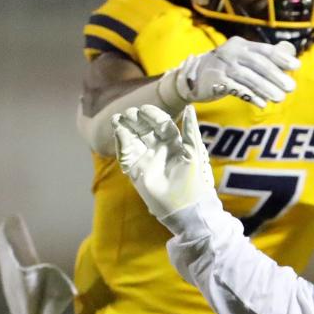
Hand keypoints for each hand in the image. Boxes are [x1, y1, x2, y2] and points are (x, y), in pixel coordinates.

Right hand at [113, 104, 214, 218]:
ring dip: (124, 128)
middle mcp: (159, 149)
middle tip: (130, 113)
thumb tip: (190, 107)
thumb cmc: (195, 179)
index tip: (144, 109)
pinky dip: (121, 143)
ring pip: (133, 139)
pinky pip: (126, 154)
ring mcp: (147, 159)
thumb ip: (191, 130)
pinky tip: (119, 132)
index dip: (153, 115)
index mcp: (175, 143)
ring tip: (118, 118)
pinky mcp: (136, 171)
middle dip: (136, 120)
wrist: (186, 207)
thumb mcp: (194, 151)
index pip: (161, 124)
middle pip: (144, 129)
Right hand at [159, 37, 298, 108]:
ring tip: (280, 99)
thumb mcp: (243, 58)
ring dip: (266, 88)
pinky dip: (250, 96)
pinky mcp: (214, 81)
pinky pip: (236, 89)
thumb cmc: (226, 68)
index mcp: (241, 45)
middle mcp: (231, 52)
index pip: (264, 49)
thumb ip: (265, 57)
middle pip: (257, 63)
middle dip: (276, 76)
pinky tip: (262, 103)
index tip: (296, 66)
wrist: (192, 77)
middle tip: (291, 88)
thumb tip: (290, 53)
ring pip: (248, 77)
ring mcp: (222, 66)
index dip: (281, 57)